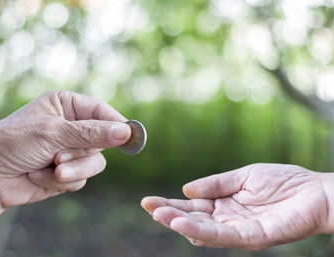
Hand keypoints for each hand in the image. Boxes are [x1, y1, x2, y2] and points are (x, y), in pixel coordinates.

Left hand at [0, 90, 130, 242]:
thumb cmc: (12, 144)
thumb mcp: (53, 132)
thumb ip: (91, 133)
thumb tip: (125, 131)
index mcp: (64, 105)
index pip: (101, 110)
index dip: (116, 124)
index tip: (129, 137)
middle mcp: (69, 126)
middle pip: (102, 140)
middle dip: (82, 152)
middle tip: (61, 157)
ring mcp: (67, 151)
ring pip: (95, 162)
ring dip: (73, 169)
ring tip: (52, 168)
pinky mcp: (64, 173)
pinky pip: (82, 179)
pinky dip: (63, 181)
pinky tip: (39, 176)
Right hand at [141, 164, 333, 250]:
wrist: (316, 191)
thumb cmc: (284, 182)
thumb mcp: (243, 176)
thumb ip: (216, 183)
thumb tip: (186, 188)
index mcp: (224, 204)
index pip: (191, 206)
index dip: (170, 204)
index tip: (148, 201)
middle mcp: (227, 220)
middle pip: (192, 220)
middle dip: (169, 214)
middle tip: (148, 207)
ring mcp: (238, 230)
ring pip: (203, 231)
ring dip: (180, 223)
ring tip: (160, 215)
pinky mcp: (252, 238)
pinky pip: (222, 237)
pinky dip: (200, 232)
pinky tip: (182, 224)